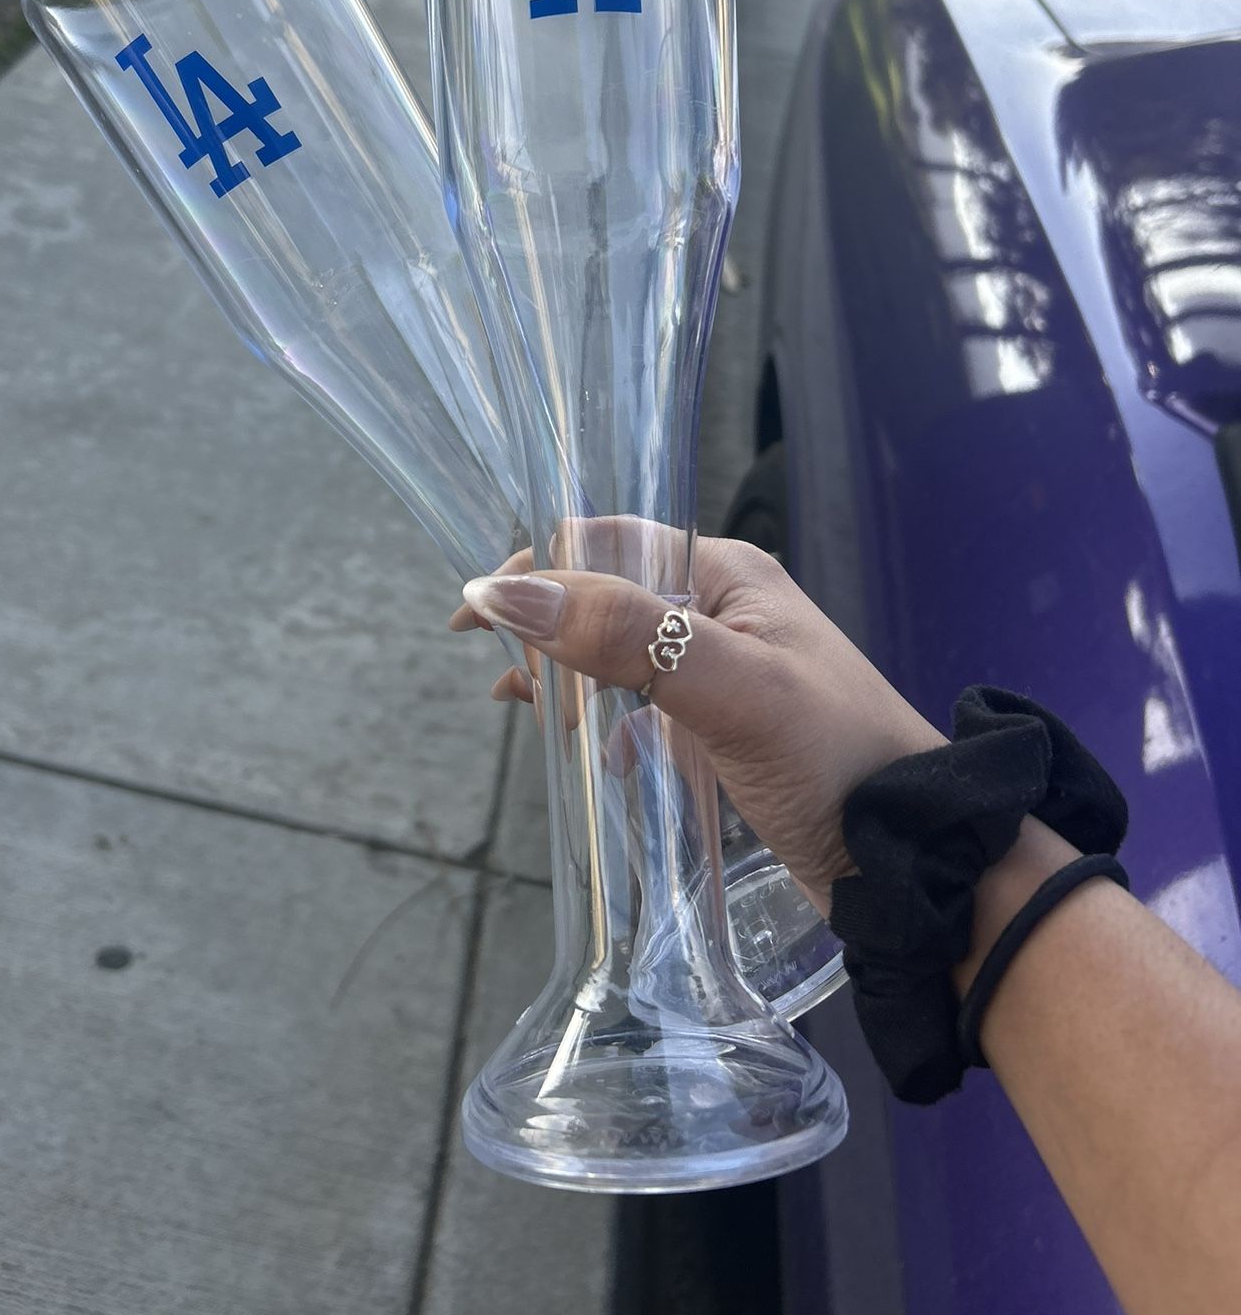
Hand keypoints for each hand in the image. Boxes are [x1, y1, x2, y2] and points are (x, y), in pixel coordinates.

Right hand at [451, 529, 942, 911]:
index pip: (605, 539)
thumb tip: (505, 591)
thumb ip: (623, 635)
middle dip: (544, 625)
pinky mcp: (724, 731)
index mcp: (726, 573)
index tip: (478, 619)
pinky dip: (602, 722)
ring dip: (566, 674)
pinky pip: (641, 707)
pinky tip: (591, 758)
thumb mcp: (728, 687)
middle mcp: (722, 611)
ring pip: (617, 653)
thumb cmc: (835, 758)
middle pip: (604, 593)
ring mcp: (723, 672)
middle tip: (507, 685)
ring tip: (528, 716)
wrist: (920, 858)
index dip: (535, 569)